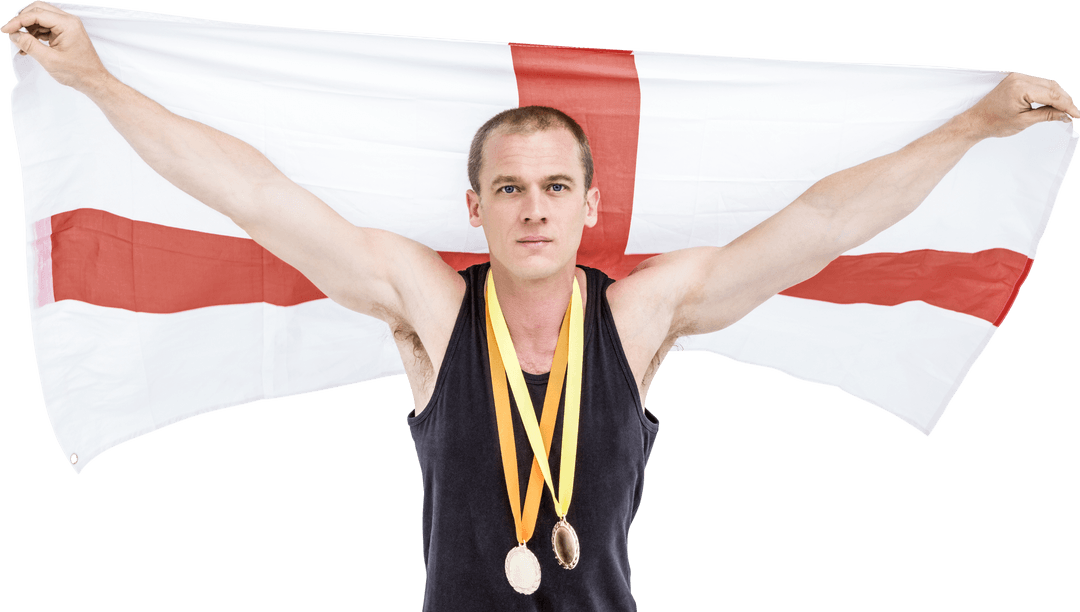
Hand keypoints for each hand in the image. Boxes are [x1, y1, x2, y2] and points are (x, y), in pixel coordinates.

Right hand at [2, 1, 110, 92]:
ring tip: (21, 44)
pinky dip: (34, 35)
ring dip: (28, 29)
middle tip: (12, 33)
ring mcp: (67, 26)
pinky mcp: (65, 33)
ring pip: (40, 18)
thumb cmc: (79, 73)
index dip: (18, 21)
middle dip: (22, 21)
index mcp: (67, 24)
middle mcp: (68, 21)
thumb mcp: (49, 60)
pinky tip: (27, 47)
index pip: (37, 14)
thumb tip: (14, 35)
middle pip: (38, 10)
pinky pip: (45, 27)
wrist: (94, 81)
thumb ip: (29, 45)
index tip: (5, 30)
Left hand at [958, 72, 1078, 139]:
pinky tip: (1053, 103)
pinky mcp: (1016, 79)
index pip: (1052, 95)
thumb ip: (1047, 115)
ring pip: (1047, 84)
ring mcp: (1018, 77)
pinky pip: (1038, 84)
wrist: (976, 121)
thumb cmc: (994, 123)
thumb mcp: (1024, 121)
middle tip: (1073, 114)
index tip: (1078, 114)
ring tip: (1065, 110)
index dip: (1068, 105)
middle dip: (1064, 100)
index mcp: (1021, 87)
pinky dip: (1047, 93)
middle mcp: (1020, 78)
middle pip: (1052, 87)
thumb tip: (1065, 114)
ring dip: (1057, 96)